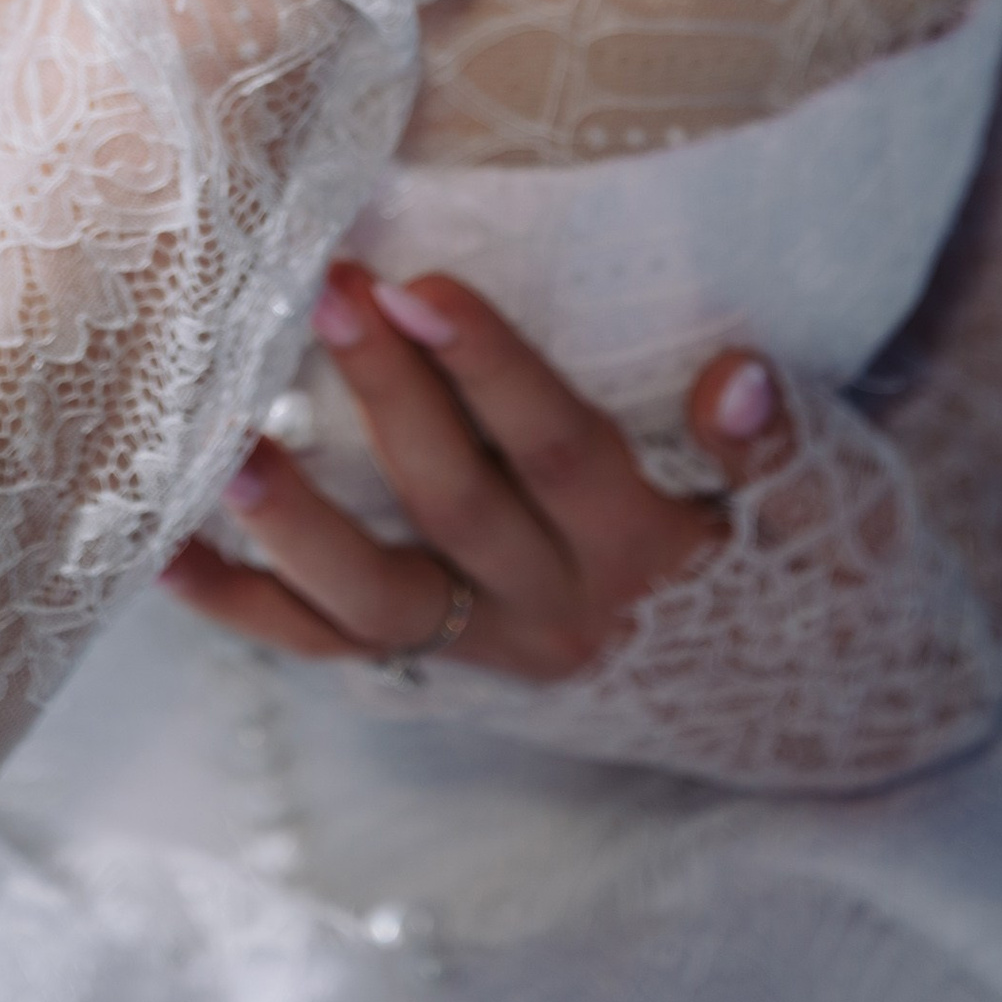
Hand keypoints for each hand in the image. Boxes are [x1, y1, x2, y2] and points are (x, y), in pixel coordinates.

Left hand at [159, 261, 795, 679]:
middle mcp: (556, 613)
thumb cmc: (811, 575)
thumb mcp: (834, 514)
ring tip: (224, 448)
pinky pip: (329, 651)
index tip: (422, 283)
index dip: (491, 369)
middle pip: (453, 506)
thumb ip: (783, 449)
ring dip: (294, 529)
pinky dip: (245, 606)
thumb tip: (734, 374)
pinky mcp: (442, 672)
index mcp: (645, 555)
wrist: (801, 718)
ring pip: (375, 604)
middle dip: (384, 398)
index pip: (557, 449)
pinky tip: (167, 548)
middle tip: (323, 288)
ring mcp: (489, 655)